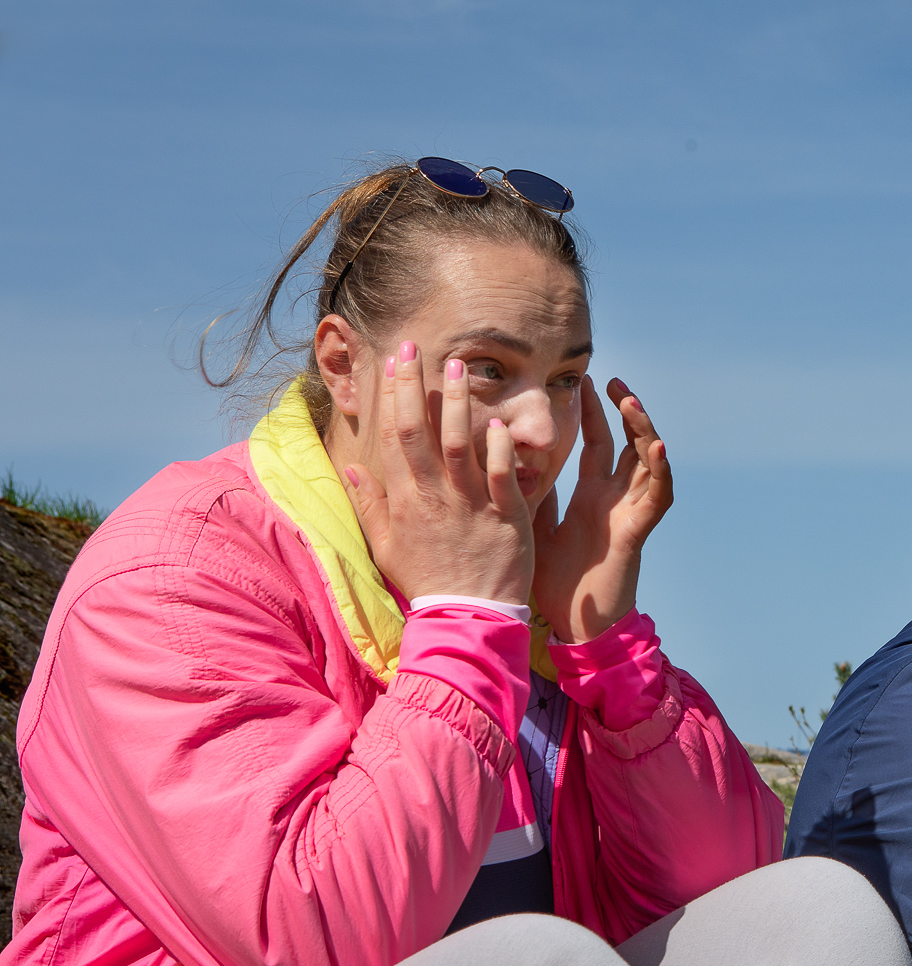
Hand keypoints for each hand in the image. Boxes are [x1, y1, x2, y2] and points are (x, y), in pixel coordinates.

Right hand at [344, 342, 532, 603]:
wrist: (466, 618)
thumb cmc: (428, 581)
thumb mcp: (386, 546)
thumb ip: (369, 504)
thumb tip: (350, 466)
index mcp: (405, 500)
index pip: (394, 437)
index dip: (392, 397)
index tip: (392, 363)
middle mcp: (434, 496)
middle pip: (420, 431)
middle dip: (415, 386)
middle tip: (416, 346)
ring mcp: (470, 505)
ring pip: (459, 445)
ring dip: (457, 403)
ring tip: (458, 365)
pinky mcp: (505, 517)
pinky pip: (500, 475)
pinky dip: (498, 448)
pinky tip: (497, 422)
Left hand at [533, 377, 672, 642]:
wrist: (577, 628)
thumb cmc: (557, 586)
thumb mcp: (534, 528)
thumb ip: (532, 496)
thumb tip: (511, 461)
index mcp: (592, 498)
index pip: (596, 444)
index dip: (592, 413)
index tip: (582, 381)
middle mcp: (615, 500)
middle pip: (625, 444)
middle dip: (620, 409)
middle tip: (608, 378)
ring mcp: (629, 513)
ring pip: (647, 462)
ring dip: (643, 429)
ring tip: (631, 399)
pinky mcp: (637, 531)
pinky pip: (656, 496)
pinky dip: (660, 470)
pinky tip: (656, 445)